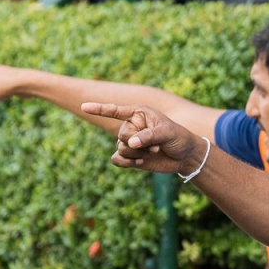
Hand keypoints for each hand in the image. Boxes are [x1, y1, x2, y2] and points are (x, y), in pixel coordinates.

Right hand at [80, 103, 201, 174]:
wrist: (184, 156)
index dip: (99, 109)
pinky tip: (140, 162)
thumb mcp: (167, 133)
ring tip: (153, 151)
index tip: (83, 106)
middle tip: (156, 145)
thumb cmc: (178, 138)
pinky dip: (126, 162)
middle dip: (138, 142)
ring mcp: (129, 142)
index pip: (115, 110)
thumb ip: (149, 136)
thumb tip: (130, 144)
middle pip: (121, 134)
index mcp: (138, 114)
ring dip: (137, 153)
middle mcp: (131, 126)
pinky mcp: (130, 157)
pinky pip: (117, 160)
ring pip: (121, 148)